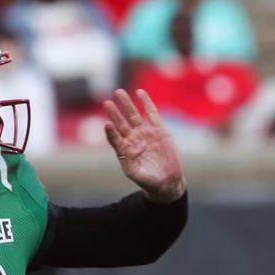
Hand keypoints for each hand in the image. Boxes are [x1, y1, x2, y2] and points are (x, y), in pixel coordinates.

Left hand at [103, 89, 185, 203]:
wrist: (167, 182)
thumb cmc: (149, 181)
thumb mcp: (135, 173)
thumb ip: (128, 161)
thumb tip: (123, 145)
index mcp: (125, 150)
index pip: (114, 138)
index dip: (110, 132)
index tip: (107, 124)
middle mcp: (133, 140)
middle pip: (122, 123)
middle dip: (115, 112)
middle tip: (107, 102)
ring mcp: (145, 133)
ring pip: (134, 115)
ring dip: (127, 104)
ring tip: (119, 92)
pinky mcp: (159, 130)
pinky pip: (152, 114)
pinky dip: (146, 103)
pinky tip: (140, 92)